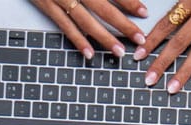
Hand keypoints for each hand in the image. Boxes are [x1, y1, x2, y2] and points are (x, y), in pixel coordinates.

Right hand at [29, 0, 148, 57]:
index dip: (129, 1)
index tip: (144, 12)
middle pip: (103, 8)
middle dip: (123, 25)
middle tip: (139, 38)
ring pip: (86, 21)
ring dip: (104, 38)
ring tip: (119, 52)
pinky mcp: (46, 6)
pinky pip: (65, 26)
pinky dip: (78, 40)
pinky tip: (90, 53)